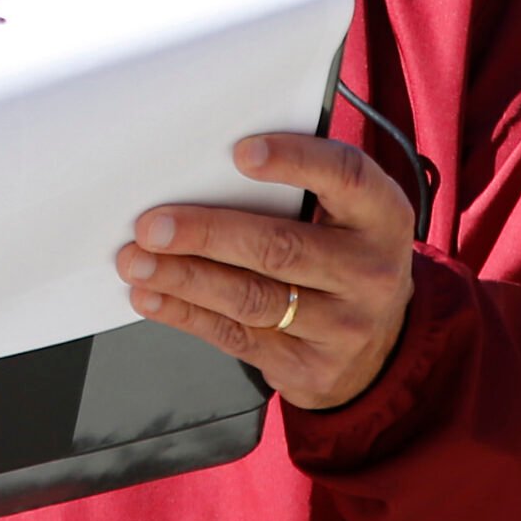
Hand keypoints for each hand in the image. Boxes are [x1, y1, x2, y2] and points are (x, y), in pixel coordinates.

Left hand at [115, 133, 415, 409]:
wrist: (382, 343)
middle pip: (280, 247)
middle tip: (152, 226)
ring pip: (251, 298)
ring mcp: (344, 326)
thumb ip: (299, 189)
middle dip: (206, 234)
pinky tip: (153, 297)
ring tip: (138, 261)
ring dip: (183, 278)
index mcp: (381, 216)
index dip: (295, 161)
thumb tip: (207, 166)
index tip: (241, 153)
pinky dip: (186, 314)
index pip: (346, 176)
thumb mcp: (347, 215)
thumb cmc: (345, 255)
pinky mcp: (311, 368)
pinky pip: (236, 337)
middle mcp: (370, 271)